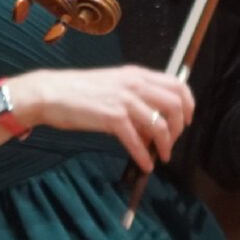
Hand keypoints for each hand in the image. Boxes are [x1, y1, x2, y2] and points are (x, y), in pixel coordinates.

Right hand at [11, 66, 194, 172]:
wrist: (51, 93)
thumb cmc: (79, 91)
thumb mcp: (113, 87)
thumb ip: (135, 100)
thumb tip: (152, 125)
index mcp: (137, 74)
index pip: (176, 84)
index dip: (188, 104)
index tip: (187, 120)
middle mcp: (135, 84)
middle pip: (175, 106)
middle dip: (179, 128)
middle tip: (172, 142)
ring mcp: (124, 100)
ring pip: (160, 125)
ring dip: (165, 145)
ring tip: (161, 156)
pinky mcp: (112, 117)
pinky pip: (137, 141)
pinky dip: (144, 156)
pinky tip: (145, 165)